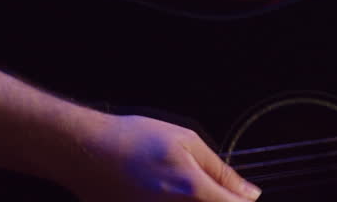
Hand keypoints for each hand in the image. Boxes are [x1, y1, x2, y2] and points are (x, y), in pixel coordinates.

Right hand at [65, 114, 261, 201]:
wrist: (87, 152)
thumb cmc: (133, 140)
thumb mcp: (187, 142)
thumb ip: (221, 171)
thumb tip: (249, 193)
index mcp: (192, 190)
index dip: (241, 201)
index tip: (242, 195)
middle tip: (210, 190)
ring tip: (177, 187)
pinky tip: (165, 193)